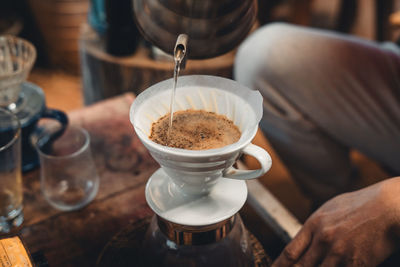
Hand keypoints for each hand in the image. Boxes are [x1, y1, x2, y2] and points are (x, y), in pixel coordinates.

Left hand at [272, 177, 399, 266]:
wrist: (387, 207)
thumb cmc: (360, 205)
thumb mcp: (329, 210)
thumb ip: (315, 227)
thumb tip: (305, 240)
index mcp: (314, 225)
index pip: (290, 252)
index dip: (278, 266)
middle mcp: (323, 240)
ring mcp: (340, 254)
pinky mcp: (356, 264)